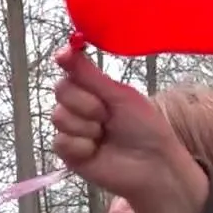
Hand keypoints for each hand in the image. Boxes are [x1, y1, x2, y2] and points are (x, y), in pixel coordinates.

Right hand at [50, 41, 207, 212]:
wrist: (153, 165)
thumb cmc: (145, 129)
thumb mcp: (121, 96)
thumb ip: (91, 75)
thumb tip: (67, 47)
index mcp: (94, 89)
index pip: (70, 68)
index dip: (66, 60)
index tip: (64, 56)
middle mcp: (80, 106)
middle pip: (61, 90)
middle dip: (86, 103)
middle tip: (107, 115)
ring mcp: (73, 129)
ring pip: (59, 116)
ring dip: (86, 126)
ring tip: (105, 135)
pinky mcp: (69, 154)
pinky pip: (61, 141)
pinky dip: (81, 146)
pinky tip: (96, 151)